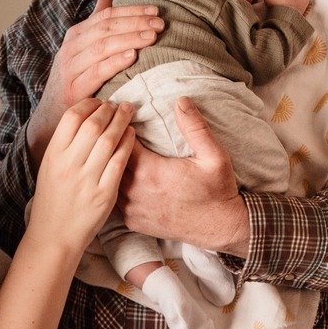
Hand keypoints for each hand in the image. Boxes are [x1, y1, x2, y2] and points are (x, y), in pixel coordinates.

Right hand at [27, 0, 162, 167]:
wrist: (52, 117)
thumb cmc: (74, 82)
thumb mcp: (82, 51)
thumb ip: (96, 26)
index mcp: (76, 36)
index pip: (106, 16)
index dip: (131, 11)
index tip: (155, 10)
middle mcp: (71, 48)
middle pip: (106, 28)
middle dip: (135, 23)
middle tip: (159, 23)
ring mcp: (70, 68)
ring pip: (102, 46)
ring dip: (129, 39)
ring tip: (152, 36)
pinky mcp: (73, 89)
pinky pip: (97, 72)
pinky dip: (115, 62)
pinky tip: (132, 56)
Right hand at [29, 99, 135, 252]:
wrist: (54, 236)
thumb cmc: (53, 200)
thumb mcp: (49, 167)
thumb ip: (65, 144)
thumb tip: (84, 117)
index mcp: (53, 155)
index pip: (72, 117)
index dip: (89, 104)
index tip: (99, 102)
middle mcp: (69, 165)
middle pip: (93, 124)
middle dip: (109, 109)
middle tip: (119, 104)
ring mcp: (87, 179)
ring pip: (109, 140)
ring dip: (122, 121)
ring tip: (128, 113)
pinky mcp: (104, 194)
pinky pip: (119, 162)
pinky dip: (128, 144)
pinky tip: (132, 135)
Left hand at [119, 99, 250, 255]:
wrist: (220, 227)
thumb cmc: (217, 190)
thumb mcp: (214, 155)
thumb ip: (195, 127)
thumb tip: (181, 101)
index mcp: (150, 172)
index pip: (121, 142)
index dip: (120, 126)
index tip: (123, 116)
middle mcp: (135, 192)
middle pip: (110, 161)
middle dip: (111, 144)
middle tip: (114, 130)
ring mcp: (131, 209)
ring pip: (108, 181)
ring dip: (109, 166)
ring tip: (113, 151)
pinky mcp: (132, 222)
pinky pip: (114, 199)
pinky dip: (113, 186)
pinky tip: (117, 176)